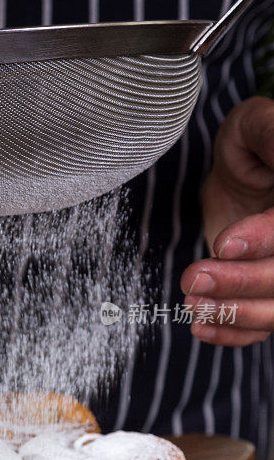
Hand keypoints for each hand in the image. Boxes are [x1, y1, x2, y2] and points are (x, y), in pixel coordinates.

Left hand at [181, 96, 273, 345]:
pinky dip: (234, 333)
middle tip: (194, 278)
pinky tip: (202, 327)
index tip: (223, 244)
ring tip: (193, 304)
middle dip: (242, 282)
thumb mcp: (258, 126)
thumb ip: (270, 135)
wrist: (246, 168)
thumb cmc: (253, 141)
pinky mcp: (271, 291)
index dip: (265, 240)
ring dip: (235, 314)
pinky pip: (263, 326)